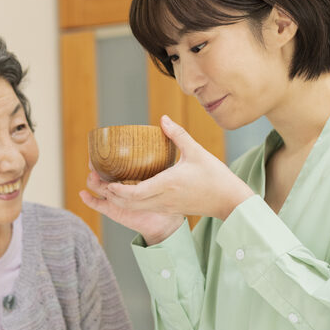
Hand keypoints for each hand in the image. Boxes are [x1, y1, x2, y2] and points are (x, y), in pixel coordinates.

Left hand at [79, 116, 254, 243]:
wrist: (230, 201)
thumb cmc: (215, 176)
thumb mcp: (196, 152)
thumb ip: (177, 135)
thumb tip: (162, 119)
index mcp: (167, 184)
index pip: (134, 193)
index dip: (116, 190)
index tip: (107, 182)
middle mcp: (163, 199)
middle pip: (129, 203)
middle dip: (111, 195)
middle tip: (100, 182)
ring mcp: (166, 207)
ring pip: (135, 209)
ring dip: (120, 200)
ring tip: (109, 187)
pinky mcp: (170, 210)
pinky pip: (145, 208)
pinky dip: (132, 202)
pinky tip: (128, 192)